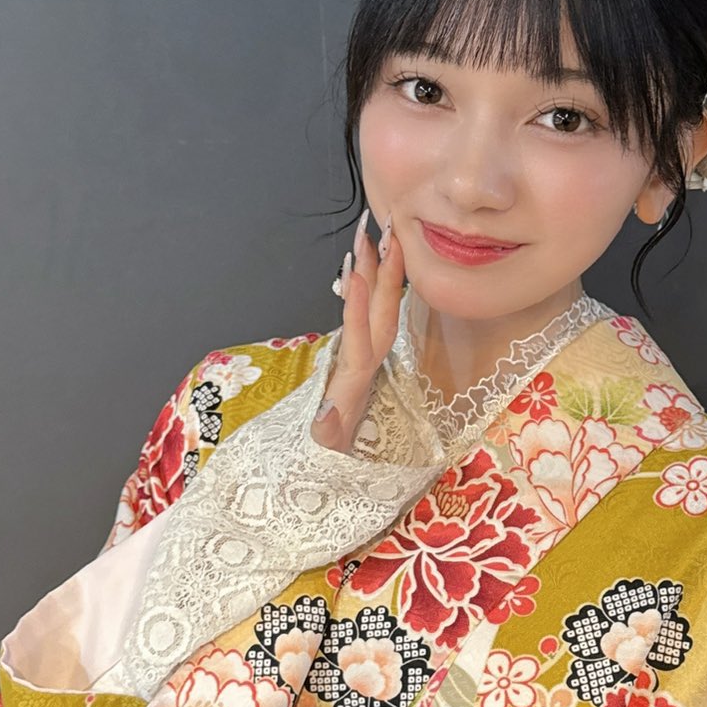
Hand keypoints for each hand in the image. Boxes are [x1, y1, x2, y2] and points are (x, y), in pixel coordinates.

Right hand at [309, 208, 405, 452]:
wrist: (324, 476)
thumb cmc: (323, 460)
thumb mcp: (323, 452)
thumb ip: (325, 434)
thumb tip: (326, 418)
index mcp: (355, 386)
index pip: (365, 339)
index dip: (362, 308)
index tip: (358, 273)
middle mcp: (363, 370)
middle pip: (380, 316)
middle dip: (383, 274)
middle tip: (382, 231)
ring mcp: (361, 365)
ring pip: (376, 314)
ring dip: (377, 276)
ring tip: (373, 236)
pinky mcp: (355, 364)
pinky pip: (365, 322)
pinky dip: (364, 295)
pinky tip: (358, 271)